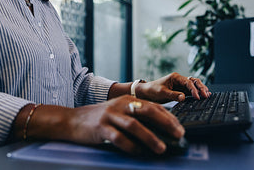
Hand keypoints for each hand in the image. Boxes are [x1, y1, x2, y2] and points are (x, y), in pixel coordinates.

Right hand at [65, 95, 184, 154]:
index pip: (154, 106)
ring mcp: (110, 116)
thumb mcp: (119, 112)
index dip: (169, 117)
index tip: (181, 129)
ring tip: (161, 148)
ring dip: (150, 137)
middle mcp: (121, 105)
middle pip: (148, 111)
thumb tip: (161, 130)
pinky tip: (138, 154)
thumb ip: (136, 117)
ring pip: (134, 125)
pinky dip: (130, 147)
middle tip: (178, 135)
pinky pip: (118, 138)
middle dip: (166, 123)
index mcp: (128, 100)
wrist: (72, 120)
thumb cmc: (100, 119)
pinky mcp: (100, 128)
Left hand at [136, 72, 210, 102]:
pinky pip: (191, 91)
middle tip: (206, 95)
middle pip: (194, 81)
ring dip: (201, 89)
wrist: (146, 92)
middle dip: (201, 87)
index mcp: (175, 77)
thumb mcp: (162, 93)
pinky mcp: (180, 91)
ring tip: (207, 95)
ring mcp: (181, 85)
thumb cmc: (152, 90)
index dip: (194, 89)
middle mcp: (179, 80)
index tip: (197, 97)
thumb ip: (173, 95)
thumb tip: (184, 97)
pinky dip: (197, 93)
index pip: (188, 82)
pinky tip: (203, 96)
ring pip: (194, 85)